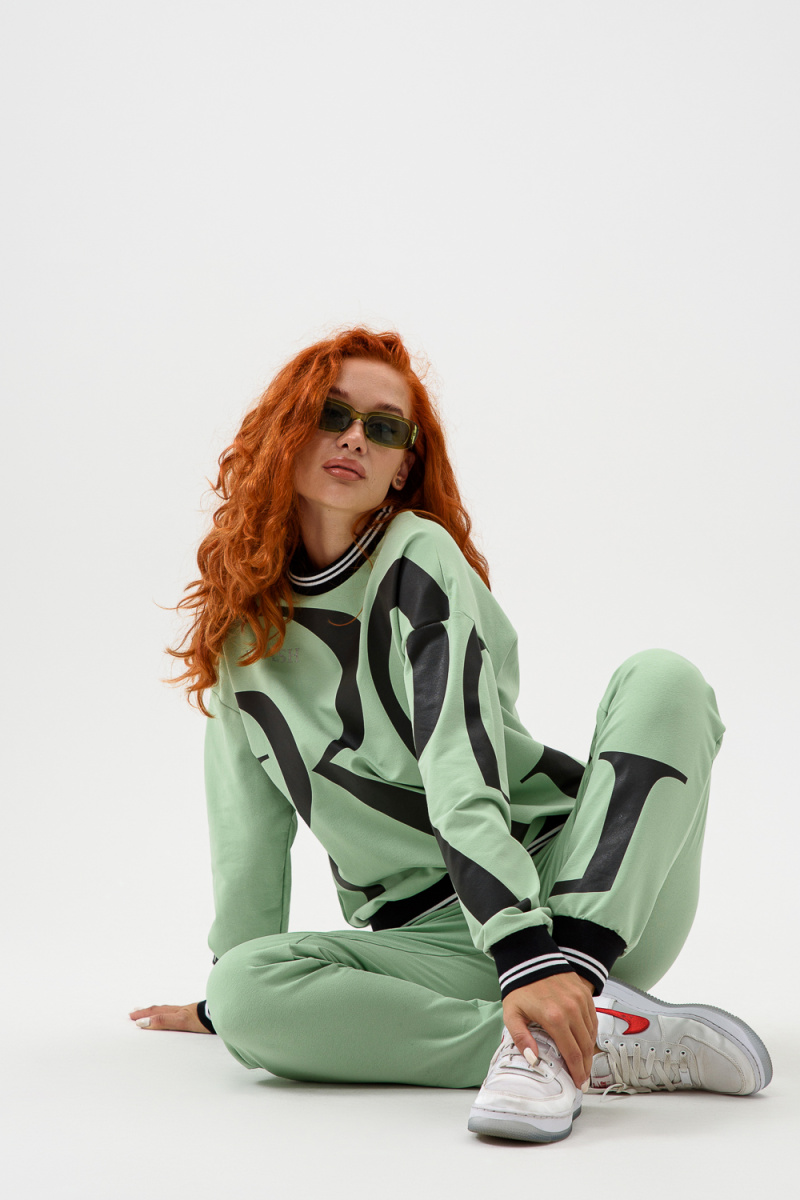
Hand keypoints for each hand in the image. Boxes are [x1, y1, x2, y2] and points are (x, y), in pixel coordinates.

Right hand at [128, 1003, 211, 1032]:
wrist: (222, 1014)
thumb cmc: (203, 1019)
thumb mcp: (181, 1021)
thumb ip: (163, 1021)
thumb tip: (143, 1022)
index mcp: (176, 1013)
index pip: (157, 1013)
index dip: (144, 1015)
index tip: (132, 1016)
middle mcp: (181, 1010)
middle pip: (161, 1009)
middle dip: (147, 1011)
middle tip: (134, 1011)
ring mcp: (189, 1012)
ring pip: (169, 1010)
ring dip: (157, 1012)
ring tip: (150, 1011)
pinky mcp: (197, 1016)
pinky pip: (179, 1014)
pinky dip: (170, 1014)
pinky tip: (174, 1016)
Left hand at [501, 972, 597, 1087]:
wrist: (529, 960)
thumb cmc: (520, 988)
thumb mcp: (512, 1014)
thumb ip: (521, 1038)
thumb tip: (533, 1059)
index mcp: (554, 1018)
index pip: (572, 1052)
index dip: (577, 1071)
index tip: (578, 1083)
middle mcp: (572, 1010)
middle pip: (585, 1046)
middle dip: (586, 1066)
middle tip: (583, 1080)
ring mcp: (581, 1000)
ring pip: (591, 1034)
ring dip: (590, 1052)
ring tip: (585, 1064)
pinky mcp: (584, 994)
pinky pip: (593, 1019)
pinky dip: (592, 1033)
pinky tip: (587, 1042)